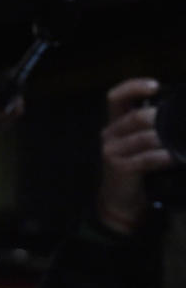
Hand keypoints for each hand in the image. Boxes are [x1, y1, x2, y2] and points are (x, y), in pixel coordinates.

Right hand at [98, 78, 172, 233]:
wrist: (119, 201)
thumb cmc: (135, 168)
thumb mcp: (137, 143)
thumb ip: (150, 127)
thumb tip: (177, 113)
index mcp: (114, 124)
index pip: (115, 97)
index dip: (133, 87)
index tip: (155, 86)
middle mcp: (109, 134)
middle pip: (136, 116)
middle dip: (161, 117)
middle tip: (180, 121)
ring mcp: (112, 152)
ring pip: (145, 137)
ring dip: (168, 139)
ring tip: (183, 141)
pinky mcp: (120, 168)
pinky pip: (146, 158)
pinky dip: (164, 157)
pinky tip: (175, 158)